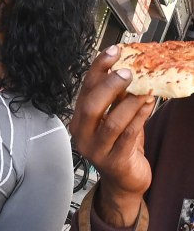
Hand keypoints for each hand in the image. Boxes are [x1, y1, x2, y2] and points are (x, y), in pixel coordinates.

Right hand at [69, 46, 154, 224]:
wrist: (125, 179)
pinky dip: (139, 119)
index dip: (98, 68)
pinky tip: (149, 105)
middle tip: (128, 73)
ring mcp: (96, 150)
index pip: (85, 89)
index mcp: (80, 120)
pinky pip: (127, 137)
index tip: (113, 50)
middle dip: (109, 86)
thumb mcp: (117, 117)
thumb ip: (120, 98)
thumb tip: (131, 68)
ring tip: (145, 91)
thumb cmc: (121, 146)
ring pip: (110, 123)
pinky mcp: (114, 162)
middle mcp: (83, 135)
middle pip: (90, 107)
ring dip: (129, 104)